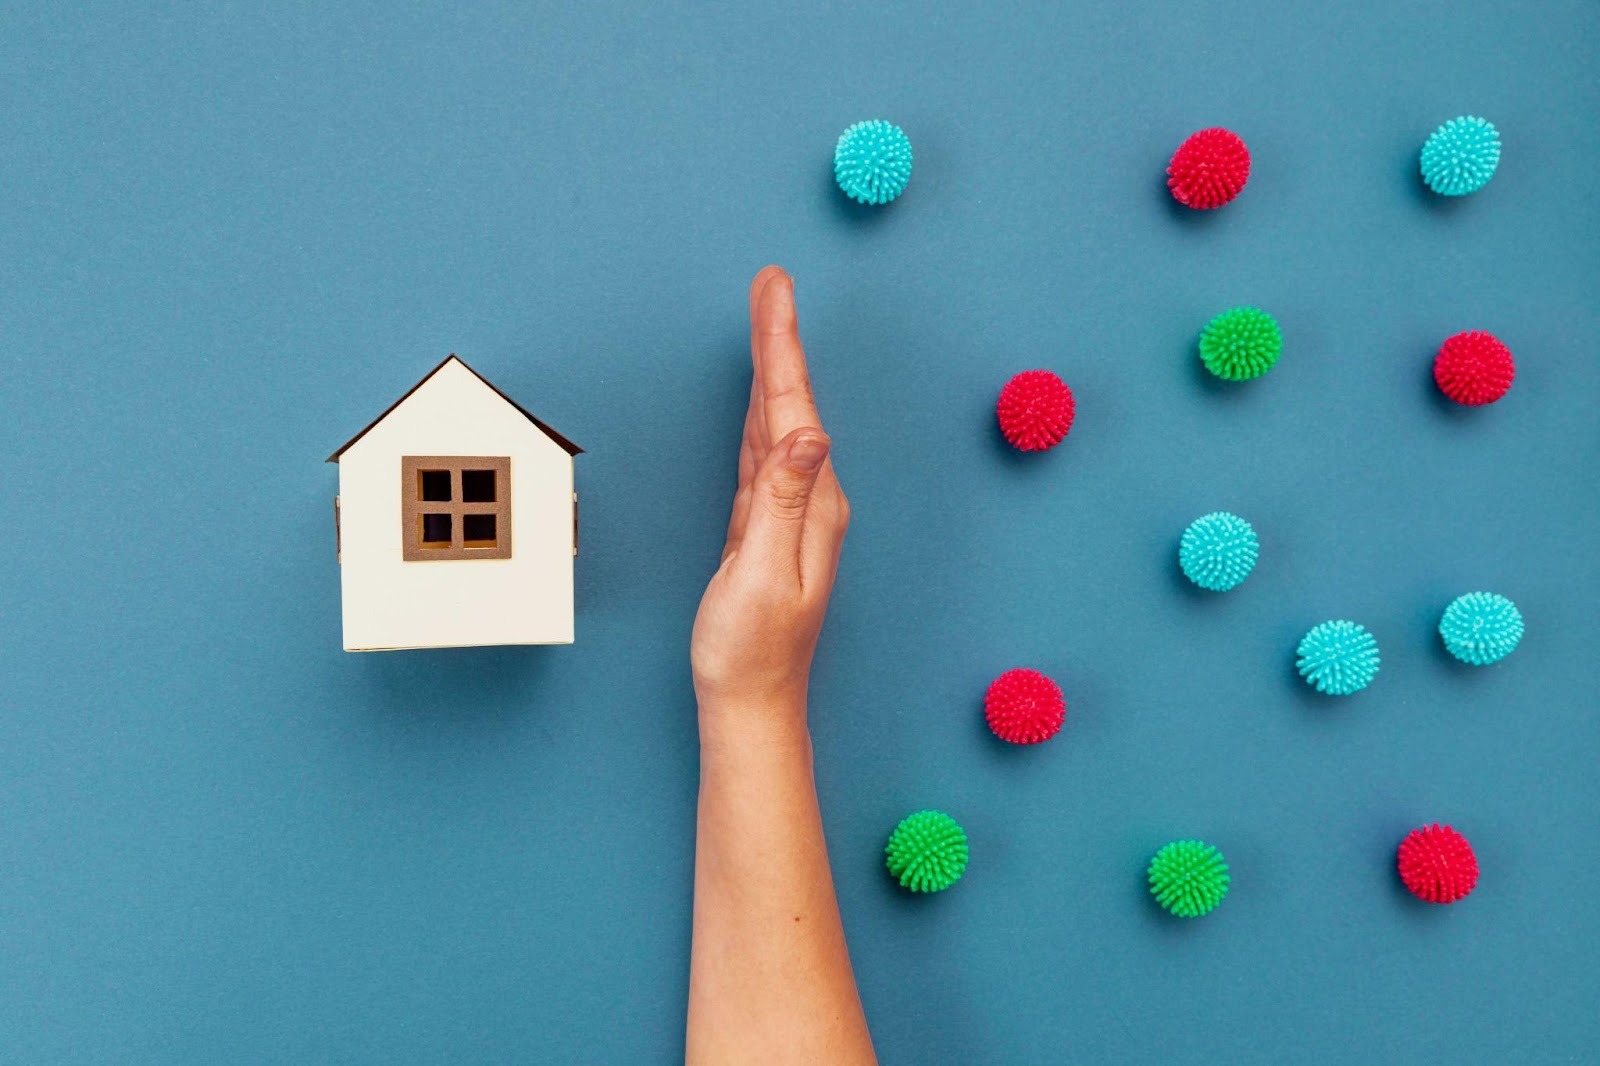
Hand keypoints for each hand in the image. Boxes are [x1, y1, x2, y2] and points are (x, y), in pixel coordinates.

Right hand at [690, 267, 850, 720]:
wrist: (750, 703)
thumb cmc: (751, 651)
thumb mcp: (763, 575)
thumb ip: (782, 502)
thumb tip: (807, 434)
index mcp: (814, 505)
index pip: (794, 409)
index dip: (781, 346)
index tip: (775, 292)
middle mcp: (811, 502)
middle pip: (791, 402)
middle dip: (779, 339)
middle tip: (770, 283)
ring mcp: (791, 514)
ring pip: (777, 422)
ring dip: (772, 368)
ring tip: (766, 320)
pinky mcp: (767, 528)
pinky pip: (763, 453)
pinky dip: (760, 413)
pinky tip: (760, 400)